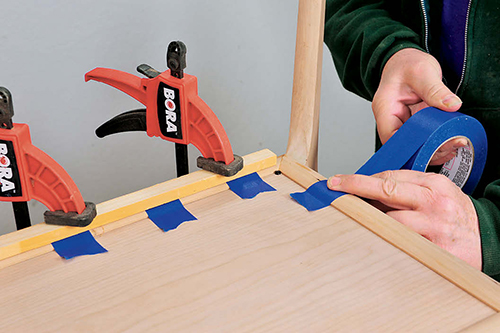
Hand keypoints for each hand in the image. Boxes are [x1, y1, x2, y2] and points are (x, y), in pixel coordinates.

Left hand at [327, 170, 481, 269]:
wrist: (488, 239)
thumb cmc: (456, 215)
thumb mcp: (439, 192)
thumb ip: (410, 188)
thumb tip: (371, 189)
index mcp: (433, 185)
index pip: (391, 177)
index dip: (362, 179)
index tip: (343, 180)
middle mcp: (433, 202)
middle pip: (386, 191)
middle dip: (356, 187)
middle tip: (334, 187)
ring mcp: (433, 226)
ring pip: (388, 219)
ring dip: (369, 218)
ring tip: (359, 218)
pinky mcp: (432, 248)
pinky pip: (399, 242)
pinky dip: (384, 238)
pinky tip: (374, 237)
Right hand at [373, 48, 464, 164]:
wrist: (404, 60)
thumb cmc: (406, 64)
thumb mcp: (422, 72)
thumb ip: (436, 90)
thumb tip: (452, 105)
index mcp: (384, 108)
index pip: (391, 137)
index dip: (410, 146)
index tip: (435, 145)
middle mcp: (389, 119)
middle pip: (402, 145)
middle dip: (427, 150)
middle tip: (452, 145)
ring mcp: (400, 123)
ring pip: (412, 146)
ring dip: (433, 149)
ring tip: (455, 145)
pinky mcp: (411, 125)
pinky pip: (420, 140)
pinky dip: (434, 143)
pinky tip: (450, 142)